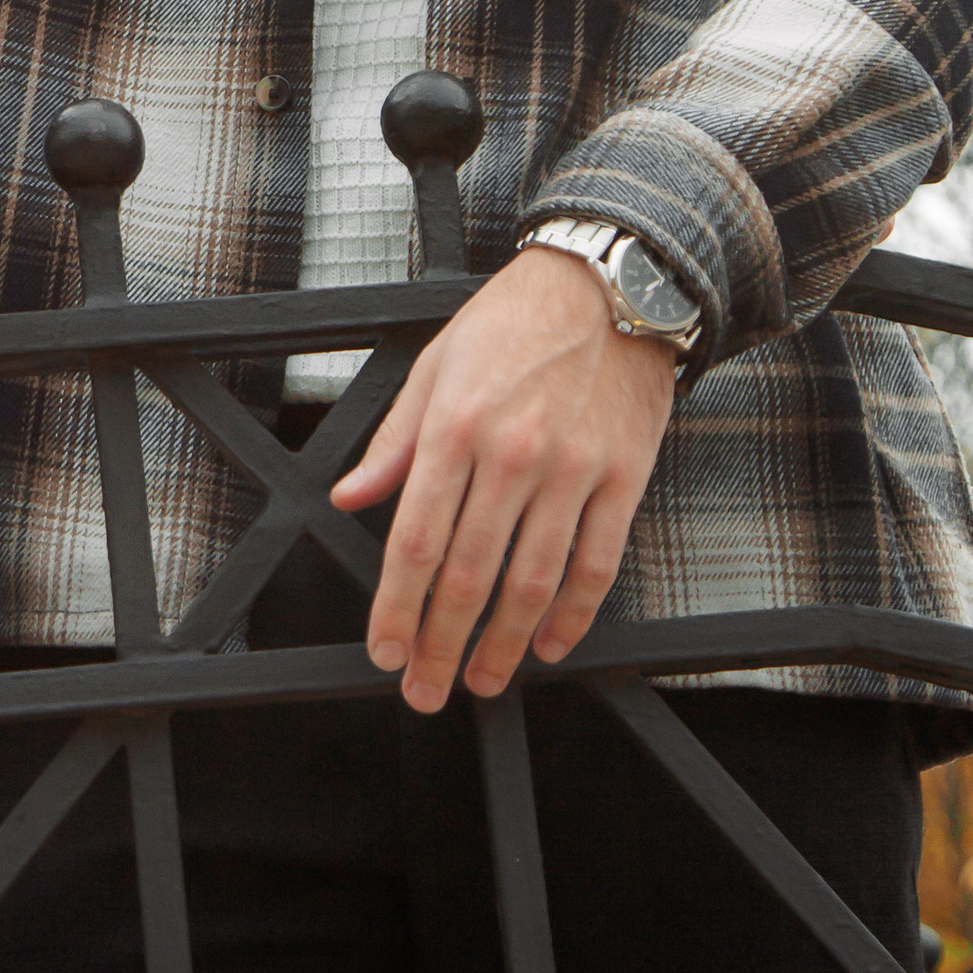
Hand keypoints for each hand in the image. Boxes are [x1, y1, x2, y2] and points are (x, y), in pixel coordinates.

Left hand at [330, 250, 679, 712]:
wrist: (609, 283)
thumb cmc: (513, 321)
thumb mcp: (435, 365)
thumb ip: (393, 441)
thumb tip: (350, 498)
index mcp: (454, 425)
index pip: (416, 539)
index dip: (397, 607)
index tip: (385, 649)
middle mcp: (511, 454)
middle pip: (469, 575)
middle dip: (442, 644)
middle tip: (426, 689)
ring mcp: (572, 470)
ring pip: (532, 583)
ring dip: (503, 646)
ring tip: (484, 682)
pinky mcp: (623, 477)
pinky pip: (596, 565)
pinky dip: (572, 616)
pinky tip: (549, 644)